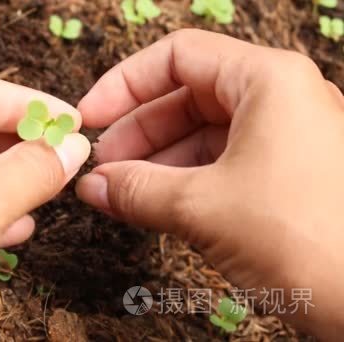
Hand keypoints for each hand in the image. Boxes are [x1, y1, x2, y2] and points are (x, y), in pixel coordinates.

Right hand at [76, 29, 343, 339]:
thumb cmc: (309, 238)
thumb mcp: (204, 208)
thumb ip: (138, 190)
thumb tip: (92, 185)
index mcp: (267, 82)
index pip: (177, 57)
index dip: (124, 85)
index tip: (90, 118)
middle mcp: (280, 101)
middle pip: (186, 97)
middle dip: (137, 132)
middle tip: (102, 167)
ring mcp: (285, 139)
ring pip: (202, 136)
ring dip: (155, 163)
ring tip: (119, 193)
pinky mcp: (286, 178)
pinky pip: (220, 166)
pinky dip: (181, 184)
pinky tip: (152, 206)